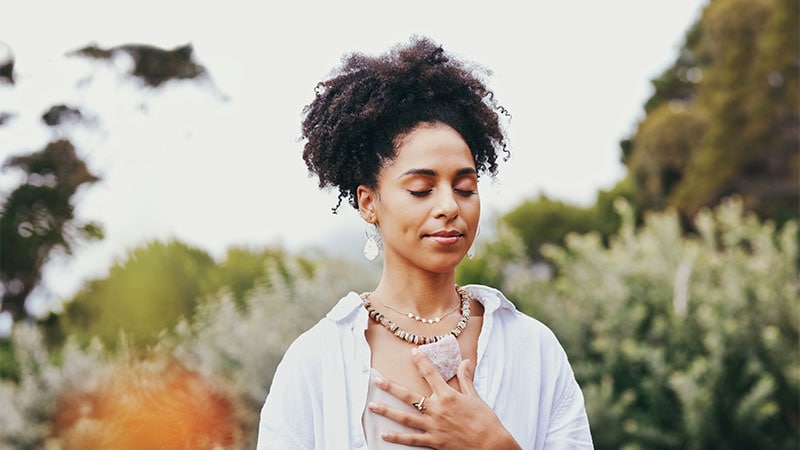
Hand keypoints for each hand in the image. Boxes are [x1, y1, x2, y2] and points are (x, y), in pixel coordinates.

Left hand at [368, 350, 521, 449]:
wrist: (491, 444)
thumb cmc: (485, 420)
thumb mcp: (475, 397)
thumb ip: (466, 379)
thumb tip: (466, 362)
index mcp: (448, 395)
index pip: (431, 373)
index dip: (421, 361)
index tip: (413, 352)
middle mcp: (437, 409)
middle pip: (409, 396)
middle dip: (391, 387)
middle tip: (377, 380)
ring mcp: (433, 426)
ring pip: (405, 417)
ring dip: (387, 411)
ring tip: (372, 406)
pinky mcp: (434, 441)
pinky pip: (411, 439)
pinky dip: (397, 438)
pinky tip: (384, 434)